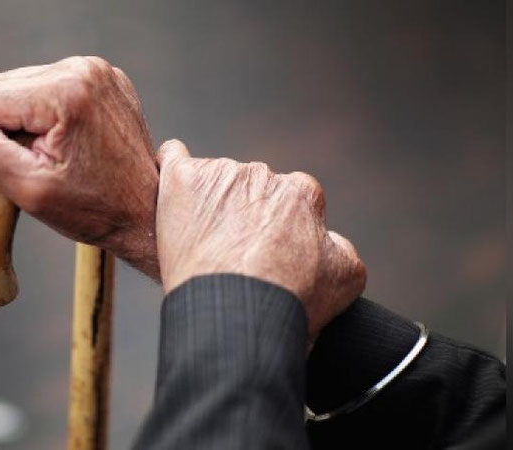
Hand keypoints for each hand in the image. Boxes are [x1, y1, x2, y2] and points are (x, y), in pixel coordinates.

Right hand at [0, 56, 159, 278]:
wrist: (144, 211)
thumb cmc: (93, 207)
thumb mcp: (30, 190)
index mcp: (65, 90)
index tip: (32, 162)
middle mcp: (84, 69)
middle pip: (4, 88)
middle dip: (15, 127)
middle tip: (50, 161)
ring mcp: (99, 71)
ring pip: (25, 88)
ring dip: (33, 122)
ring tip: (65, 153)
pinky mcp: (105, 79)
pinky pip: (52, 89)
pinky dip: (55, 115)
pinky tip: (77, 142)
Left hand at [155, 139, 365, 337]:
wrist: (237, 313)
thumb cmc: (289, 301)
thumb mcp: (344, 279)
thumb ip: (341, 249)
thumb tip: (329, 238)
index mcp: (301, 193)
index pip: (290, 200)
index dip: (278, 229)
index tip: (265, 254)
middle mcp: (263, 174)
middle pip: (249, 190)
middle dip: (242, 215)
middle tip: (230, 256)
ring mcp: (221, 173)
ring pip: (213, 181)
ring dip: (208, 203)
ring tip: (199, 246)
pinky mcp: (182, 179)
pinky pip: (172, 157)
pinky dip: (170, 168)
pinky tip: (168, 190)